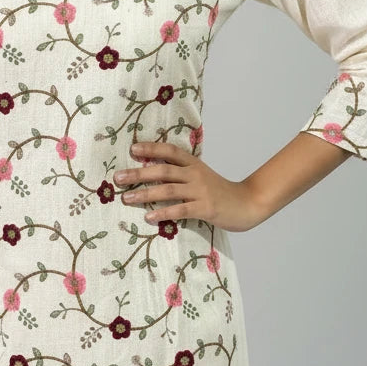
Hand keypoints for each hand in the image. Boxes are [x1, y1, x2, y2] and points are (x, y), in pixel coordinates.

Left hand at [113, 140, 263, 233]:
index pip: (171, 152)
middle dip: (139, 173)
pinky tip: (149, 216)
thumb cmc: (220, 192)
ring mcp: (201, 191)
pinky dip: (164, 213)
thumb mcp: (202, 176)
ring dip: (145, 194)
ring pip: (168, 190)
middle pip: (163, 171)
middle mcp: (196, 174)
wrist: (248, 204)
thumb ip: (183, 174)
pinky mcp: (205, 208)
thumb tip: (153, 173)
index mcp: (194, 164)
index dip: (152, 149)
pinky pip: (181, 210)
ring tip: (127, 198)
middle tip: (118, 177)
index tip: (133, 149)